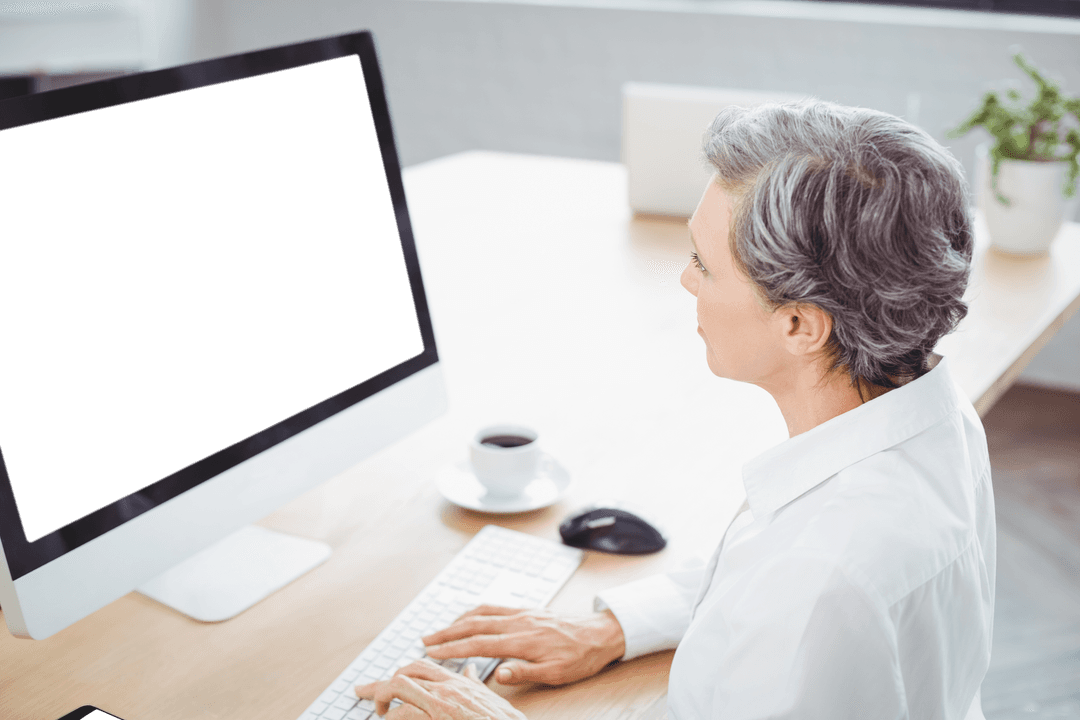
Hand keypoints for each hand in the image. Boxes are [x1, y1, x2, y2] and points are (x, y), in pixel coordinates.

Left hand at [355, 658, 524, 718]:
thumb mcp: (487, 697)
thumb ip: (473, 683)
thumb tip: (470, 670)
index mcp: (456, 682)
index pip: (419, 668)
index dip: (396, 674)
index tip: (378, 685)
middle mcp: (445, 689)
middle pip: (403, 675)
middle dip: (380, 687)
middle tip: (366, 697)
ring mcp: (439, 704)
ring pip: (398, 689)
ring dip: (383, 703)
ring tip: (380, 714)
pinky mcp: (436, 718)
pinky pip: (402, 714)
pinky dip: (391, 718)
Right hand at [422, 605, 625, 685]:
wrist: (600, 633)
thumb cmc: (580, 657)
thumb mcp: (556, 673)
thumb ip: (525, 673)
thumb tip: (498, 674)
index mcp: (522, 640)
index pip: (479, 644)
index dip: (453, 649)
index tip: (433, 653)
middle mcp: (518, 622)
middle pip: (474, 625)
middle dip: (447, 633)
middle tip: (424, 641)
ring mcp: (522, 613)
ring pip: (481, 613)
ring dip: (457, 621)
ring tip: (439, 630)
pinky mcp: (527, 610)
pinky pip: (495, 607)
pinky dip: (475, 611)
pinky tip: (468, 617)